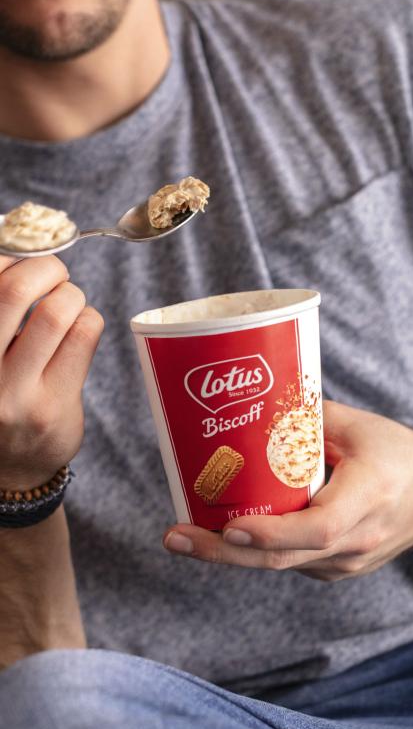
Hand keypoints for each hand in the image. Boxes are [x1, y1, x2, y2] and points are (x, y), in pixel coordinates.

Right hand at [0, 255, 103, 490]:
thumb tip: (20, 256)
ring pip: (55, 312)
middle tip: (52, 271)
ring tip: (67, 300)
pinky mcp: (54, 404)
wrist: (9, 472)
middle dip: (44, 266)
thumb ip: (1, 314)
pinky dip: (87, 317)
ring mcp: (14, 392)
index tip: (17, 262)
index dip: (6, 259)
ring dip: (69, 293)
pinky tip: (80, 326)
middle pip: (15, 290)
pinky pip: (84, 335)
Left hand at [164, 401, 412, 580]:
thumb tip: (256, 403)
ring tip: (185, 533)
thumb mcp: (358, 425)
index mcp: (369, 497)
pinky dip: (256, 549)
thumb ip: (308, 417)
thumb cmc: (397, 452)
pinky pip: (290, 562)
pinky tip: (223, 534)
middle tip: (175, 537)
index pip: (319, 528)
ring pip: (281, 564)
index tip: (229, 527)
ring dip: (231, 553)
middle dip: (223, 553)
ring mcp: (347, 561)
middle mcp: (358, 539)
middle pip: (284, 558)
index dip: (272, 533)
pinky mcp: (336, 568)